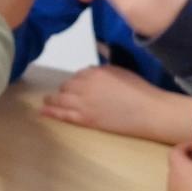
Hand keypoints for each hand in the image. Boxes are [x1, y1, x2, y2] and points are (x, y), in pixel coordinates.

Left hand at [40, 65, 161, 133]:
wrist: (148, 112)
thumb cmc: (140, 91)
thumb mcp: (121, 72)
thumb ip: (103, 71)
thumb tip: (93, 72)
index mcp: (95, 72)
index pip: (78, 74)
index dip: (78, 81)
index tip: (79, 85)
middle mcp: (85, 85)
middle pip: (67, 86)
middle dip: (66, 90)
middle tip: (65, 94)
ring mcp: (83, 103)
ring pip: (61, 99)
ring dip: (52, 99)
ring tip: (46, 101)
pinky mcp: (85, 119)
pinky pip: (63, 115)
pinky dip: (51, 112)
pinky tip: (43, 111)